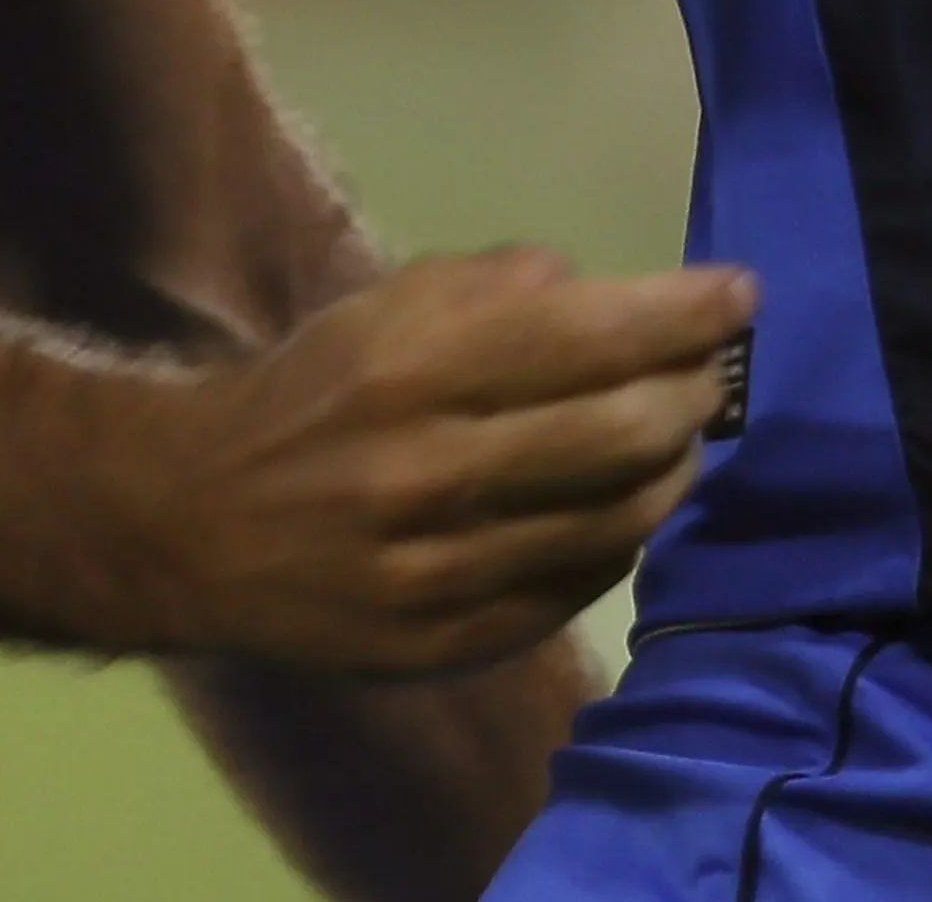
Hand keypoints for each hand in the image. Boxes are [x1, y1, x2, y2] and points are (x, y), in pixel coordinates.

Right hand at [146, 248, 751, 676]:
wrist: (194, 525)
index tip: (738, 294)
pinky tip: (619, 508)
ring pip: (618, 521)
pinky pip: (577, 586)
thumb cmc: (308, 398)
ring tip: (678, 441)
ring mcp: (443, 568)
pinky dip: (617, 539)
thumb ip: (491, 290)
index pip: (588, 334)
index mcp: (409, 368)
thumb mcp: (378, 310)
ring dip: (672, 471)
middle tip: (710, 374)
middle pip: (625, 432)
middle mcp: (431, 470)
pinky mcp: (450, 642)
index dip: (683, 314)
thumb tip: (605, 293)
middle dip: (693, 394)